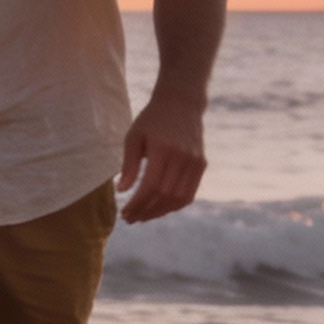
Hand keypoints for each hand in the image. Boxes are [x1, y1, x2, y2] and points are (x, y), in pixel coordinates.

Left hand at [118, 94, 206, 222]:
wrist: (181, 103)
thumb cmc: (151, 121)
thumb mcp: (133, 138)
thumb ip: (128, 165)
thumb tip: (121, 191)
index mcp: (163, 149)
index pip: (151, 186)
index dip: (137, 203)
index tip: (124, 212)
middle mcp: (183, 157)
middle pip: (165, 195)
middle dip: (146, 211)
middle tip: (130, 219)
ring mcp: (195, 162)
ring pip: (179, 198)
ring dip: (160, 212)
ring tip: (142, 217)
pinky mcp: (202, 164)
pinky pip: (190, 193)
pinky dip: (175, 205)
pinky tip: (159, 209)